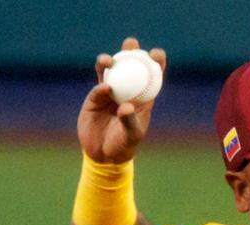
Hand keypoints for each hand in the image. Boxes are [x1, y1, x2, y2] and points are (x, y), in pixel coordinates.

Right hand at [77, 37, 166, 163]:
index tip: (156, 53)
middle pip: (129, 65)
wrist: (104, 155)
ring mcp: (109, 93)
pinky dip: (101, 87)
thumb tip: (126, 106)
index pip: (151, 75)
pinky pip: (97, 89)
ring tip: (110, 60)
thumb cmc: (124, 145)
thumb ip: (129, 121)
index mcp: (142, 96)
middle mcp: (126, 90)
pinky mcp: (93, 99)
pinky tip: (105, 87)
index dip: (155, 62)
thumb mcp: (132, 135)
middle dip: (130, 50)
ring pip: (109, 71)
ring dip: (109, 61)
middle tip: (131, 43)